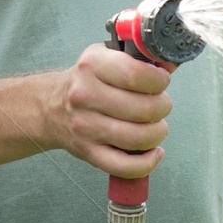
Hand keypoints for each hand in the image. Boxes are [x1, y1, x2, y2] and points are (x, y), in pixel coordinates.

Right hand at [49, 42, 172, 177]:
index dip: (159, 80)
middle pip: (143, 109)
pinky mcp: (88, 152)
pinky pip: (126, 166)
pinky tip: (153, 152)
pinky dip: (147, 162)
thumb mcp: (107, 56)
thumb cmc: (88, 81)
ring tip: (156, 126)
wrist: (51, 107)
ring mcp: (86, 127)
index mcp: (92, 65)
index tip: (162, 82)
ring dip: (158, 133)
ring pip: (138, 138)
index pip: (136, 74)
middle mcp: (85, 95)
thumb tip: (171, 63)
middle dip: (163, 107)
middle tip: (161, 105)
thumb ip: (140, 58)